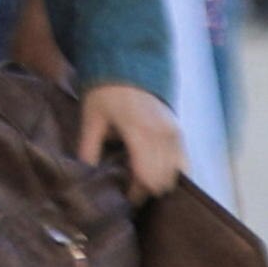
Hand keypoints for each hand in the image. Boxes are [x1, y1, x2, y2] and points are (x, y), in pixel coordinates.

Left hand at [78, 79, 185, 199]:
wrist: (130, 66)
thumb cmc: (106, 93)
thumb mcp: (91, 119)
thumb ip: (88, 149)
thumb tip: (85, 177)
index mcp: (139, 131)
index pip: (145, 176)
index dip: (135, 194)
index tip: (122, 200)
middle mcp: (162, 133)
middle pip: (160, 179)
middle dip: (145, 190)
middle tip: (127, 191)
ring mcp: (174, 133)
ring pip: (173, 174)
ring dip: (157, 182)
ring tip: (138, 181)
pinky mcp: (179, 132)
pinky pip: (182, 163)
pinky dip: (169, 172)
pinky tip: (153, 172)